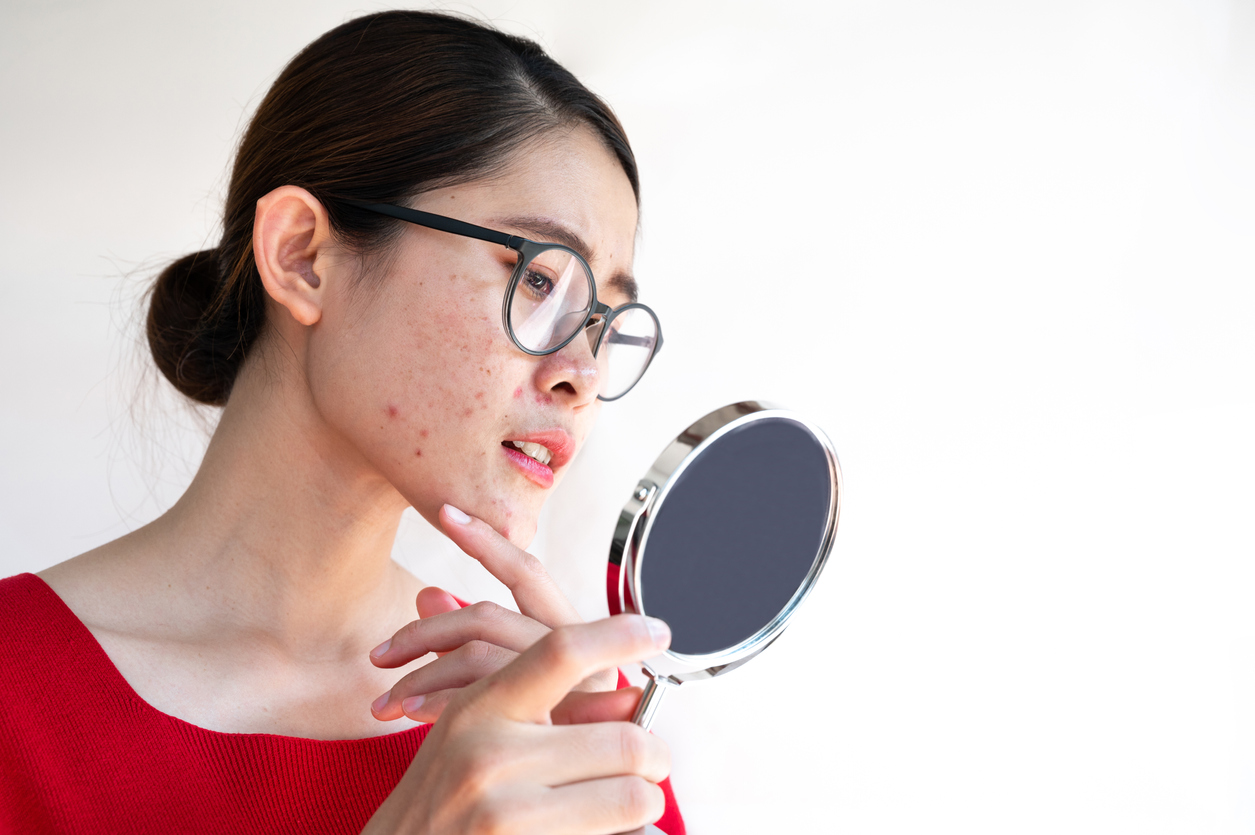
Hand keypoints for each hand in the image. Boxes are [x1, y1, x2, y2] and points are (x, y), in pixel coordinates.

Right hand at [361, 615, 672, 834]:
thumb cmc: (444, 799)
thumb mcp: (475, 733)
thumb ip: (542, 704)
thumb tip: (632, 697)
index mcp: (482, 708)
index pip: (560, 651)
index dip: (617, 635)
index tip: (659, 631)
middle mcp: (490, 754)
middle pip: (624, 739)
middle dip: (654, 757)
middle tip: (652, 766)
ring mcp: (504, 811)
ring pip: (632, 795)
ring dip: (645, 804)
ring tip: (632, 807)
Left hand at [370, 504, 618, 723]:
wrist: (573, 809)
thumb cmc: (547, 743)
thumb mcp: (505, 682)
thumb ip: (473, 639)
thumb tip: (426, 590)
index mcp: (568, 631)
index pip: (526, 571)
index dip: (486, 541)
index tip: (445, 513)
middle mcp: (576, 650)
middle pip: (491, 617)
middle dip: (428, 632)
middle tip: (380, 655)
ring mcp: (571, 685)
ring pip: (482, 656)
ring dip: (425, 673)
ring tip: (386, 703)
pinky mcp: (563, 716)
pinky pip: (487, 698)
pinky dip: (442, 702)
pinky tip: (416, 718)